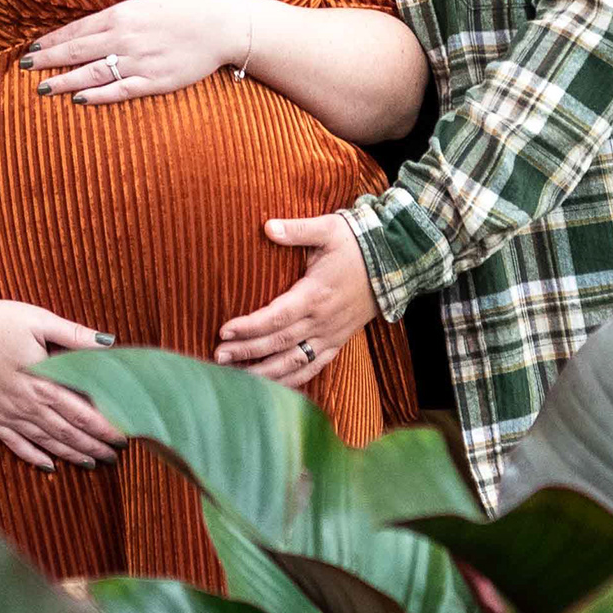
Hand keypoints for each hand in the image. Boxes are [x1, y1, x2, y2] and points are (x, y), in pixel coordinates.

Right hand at [0, 299, 126, 469]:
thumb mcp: (40, 320)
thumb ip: (75, 335)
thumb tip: (110, 343)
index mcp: (43, 382)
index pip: (83, 413)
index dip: (106, 428)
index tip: (126, 437)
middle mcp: (26, 403)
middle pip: (67, 432)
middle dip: (94, 445)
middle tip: (115, 456)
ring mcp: (6, 412)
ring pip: (45, 441)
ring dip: (70, 454)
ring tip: (91, 463)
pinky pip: (14, 443)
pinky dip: (33, 456)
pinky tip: (48, 466)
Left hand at [27, 0, 254, 103]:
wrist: (220, 23)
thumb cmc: (184, 9)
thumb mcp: (147, 2)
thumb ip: (119, 14)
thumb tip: (95, 24)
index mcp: (121, 15)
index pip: (76, 30)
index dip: (51, 40)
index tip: (31, 48)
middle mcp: (124, 38)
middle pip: (76, 51)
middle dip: (47, 60)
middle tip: (24, 68)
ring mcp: (138, 61)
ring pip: (92, 73)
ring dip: (64, 81)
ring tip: (43, 88)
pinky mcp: (155, 81)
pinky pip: (120, 91)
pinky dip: (98, 97)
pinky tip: (78, 101)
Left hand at [216, 215, 373, 387]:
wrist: (394, 263)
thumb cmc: (356, 244)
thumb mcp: (328, 229)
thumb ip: (297, 230)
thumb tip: (267, 226)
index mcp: (315, 294)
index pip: (276, 317)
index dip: (249, 327)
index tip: (223, 330)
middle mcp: (322, 321)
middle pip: (278, 344)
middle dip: (246, 352)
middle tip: (217, 357)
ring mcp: (331, 335)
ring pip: (294, 362)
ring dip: (264, 373)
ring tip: (235, 377)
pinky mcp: (337, 342)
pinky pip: (312, 367)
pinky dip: (291, 380)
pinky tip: (271, 386)